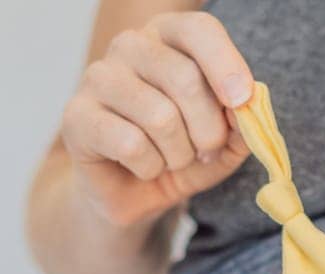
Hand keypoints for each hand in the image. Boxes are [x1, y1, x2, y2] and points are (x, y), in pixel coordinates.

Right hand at [60, 12, 254, 227]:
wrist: (136, 192)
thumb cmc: (182, 152)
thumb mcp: (226, 140)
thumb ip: (243, 120)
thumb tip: (248, 105)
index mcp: (168, 37)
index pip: (198, 29)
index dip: (226, 64)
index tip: (242, 100)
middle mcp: (130, 46)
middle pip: (185, 79)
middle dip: (209, 130)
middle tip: (206, 151)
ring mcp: (98, 77)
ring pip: (160, 117)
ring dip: (179, 154)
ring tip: (171, 159)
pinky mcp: (76, 116)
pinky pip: (131, 144)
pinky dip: (150, 168)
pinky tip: (144, 167)